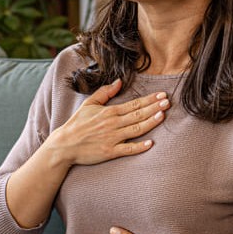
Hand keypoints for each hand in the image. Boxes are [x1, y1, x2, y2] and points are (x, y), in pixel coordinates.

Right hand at [44, 79, 169, 166]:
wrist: (64, 145)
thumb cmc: (76, 124)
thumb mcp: (88, 104)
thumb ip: (104, 92)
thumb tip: (119, 82)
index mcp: (109, 112)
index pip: (133, 104)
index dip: (149, 99)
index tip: (161, 95)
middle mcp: (112, 124)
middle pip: (138, 114)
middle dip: (154, 108)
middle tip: (168, 102)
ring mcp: (112, 138)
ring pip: (136, 130)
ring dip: (150, 122)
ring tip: (163, 115)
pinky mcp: (110, 152)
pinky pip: (128, 149)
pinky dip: (140, 147)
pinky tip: (151, 143)